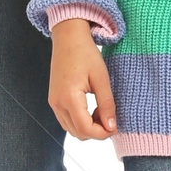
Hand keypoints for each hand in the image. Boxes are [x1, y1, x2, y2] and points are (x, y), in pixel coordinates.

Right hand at [48, 18, 116, 139]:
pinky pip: (67, 120)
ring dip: (88, 127)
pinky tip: (91, 108)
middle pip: (78, 133)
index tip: (116, 126)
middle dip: (96, 131)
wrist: (68, 37)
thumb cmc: (86, 53)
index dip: (103, 133)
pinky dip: (80, 120)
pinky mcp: (54, 100)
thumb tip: (112, 127)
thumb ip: (107, 104)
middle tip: (110, 117)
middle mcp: (57, 103)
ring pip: (72, 129)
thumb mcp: (101, 78)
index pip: (86, 129)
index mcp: (69, 98)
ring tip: (102, 110)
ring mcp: (53, 102)